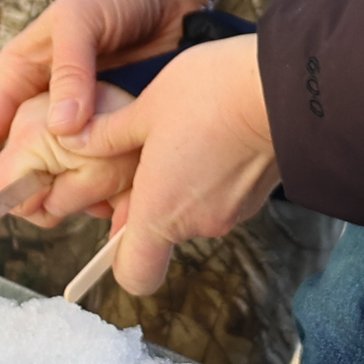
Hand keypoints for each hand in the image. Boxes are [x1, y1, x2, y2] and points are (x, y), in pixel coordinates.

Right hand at [0, 0, 231, 193]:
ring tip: (84, 210)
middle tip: (42, 214)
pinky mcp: (114, 118)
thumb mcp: (80, 23)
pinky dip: (106, 180)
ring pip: (64, 164)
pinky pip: (103, 158)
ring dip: (70, 190)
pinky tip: (118, 197)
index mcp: (21, 72)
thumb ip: (70, 72)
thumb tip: (62, 128)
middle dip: (27, 188)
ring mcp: (81, 110)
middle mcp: (45, 96)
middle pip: (22, 155)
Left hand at [61, 33, 277, 295]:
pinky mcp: (257, 193)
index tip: (112, 220)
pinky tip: (213, 130)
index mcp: (162, 212)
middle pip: (163, 231)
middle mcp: (199, 223)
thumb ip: (108, 133)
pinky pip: (220, 192)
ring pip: (193, 207)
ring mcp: (233, 211)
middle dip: (151, 195)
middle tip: (146, 148)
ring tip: (184, 128)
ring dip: (182, 178)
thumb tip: (73, 139)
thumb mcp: (147, 108)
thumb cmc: (212, 96)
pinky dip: (211, 170)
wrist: (289, 88)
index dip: (118, 259)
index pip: (135, 276)